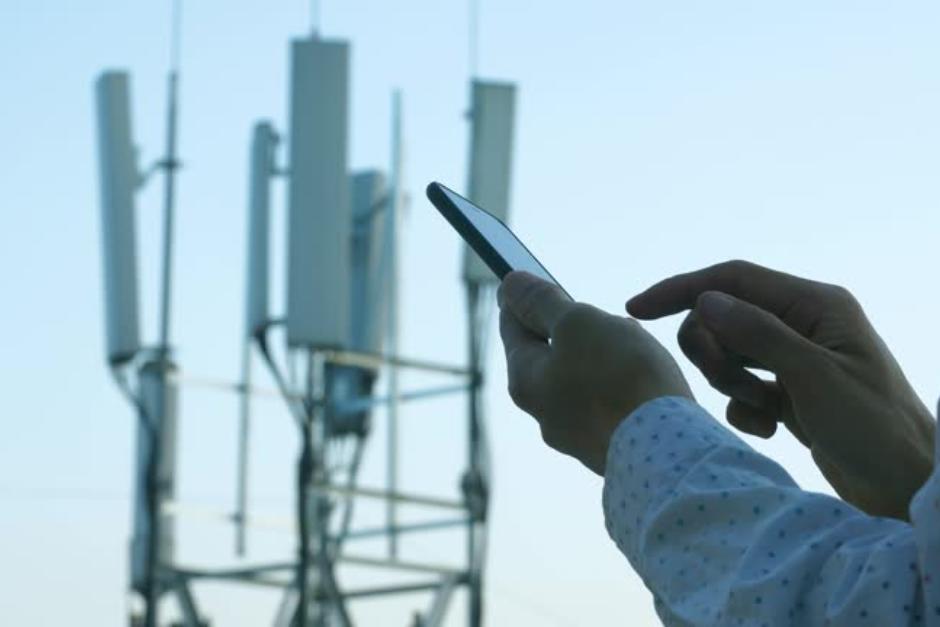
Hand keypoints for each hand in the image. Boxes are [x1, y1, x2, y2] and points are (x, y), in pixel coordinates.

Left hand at [498, 272, 692, 474]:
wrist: (670, 451)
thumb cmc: (619, 379)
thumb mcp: (576, 323)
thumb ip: (542, 302)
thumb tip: (510, 284)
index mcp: (525, 380)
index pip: (512, 326)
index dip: (521, 297)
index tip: (529, 277)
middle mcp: (544, 412)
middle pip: (547, 353)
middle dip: (568, 326)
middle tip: (590, 309)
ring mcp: (577, 433)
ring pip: (581, 375)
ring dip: (600, 351)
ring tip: (628, 339)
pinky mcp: (611, 445)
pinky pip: (609, 399)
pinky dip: (620, 378)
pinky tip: (644, 372)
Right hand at [628, 260, 934, 519]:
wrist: (905, 487)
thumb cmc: (874, 429)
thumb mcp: (814, 378)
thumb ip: (758, 334)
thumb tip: (705, 301)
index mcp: (815, 305)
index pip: (732, 280)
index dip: (681, 290)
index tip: (636, 309)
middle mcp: (802, 323)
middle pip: (722, 318)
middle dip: (715, 353)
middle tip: (734, 387)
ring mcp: (794, 358)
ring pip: (728, 354)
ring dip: (732, 385)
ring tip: (766, 411)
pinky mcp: (788, 392)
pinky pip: (740, 389)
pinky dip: (745, 410)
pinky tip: (772, 430)